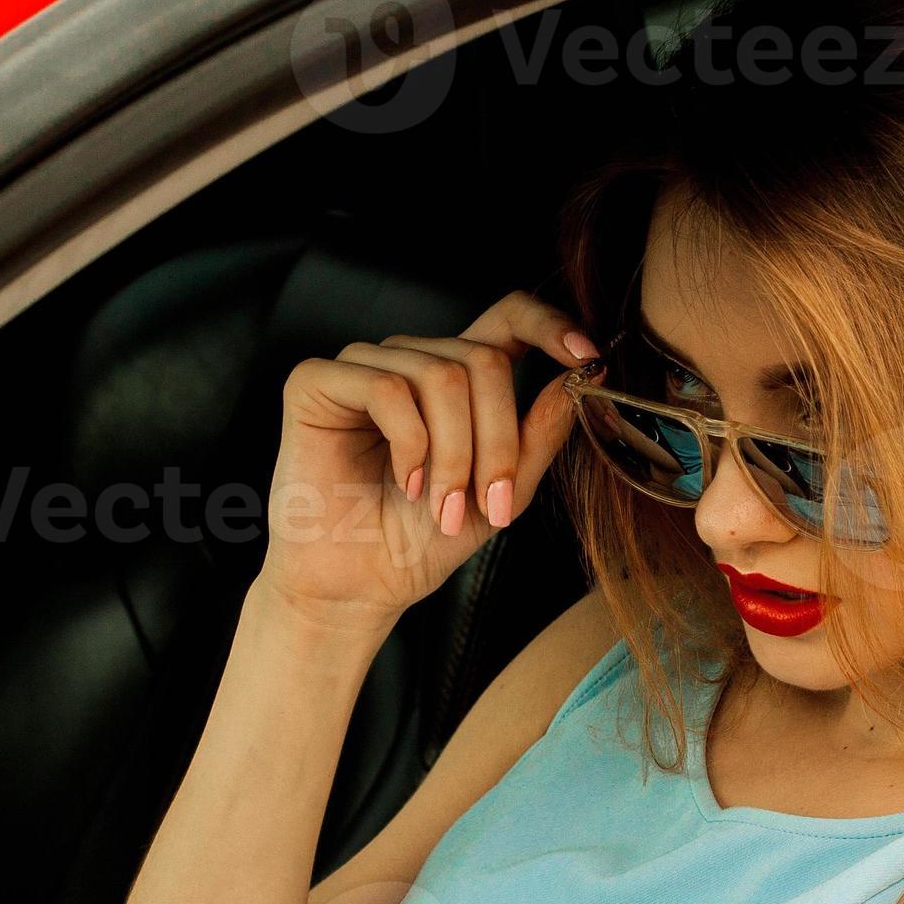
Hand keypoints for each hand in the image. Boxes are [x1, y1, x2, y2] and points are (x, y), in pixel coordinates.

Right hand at [261, 291, 596, 628]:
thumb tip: (578, 378)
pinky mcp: (316, 382)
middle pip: (482, 361)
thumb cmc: (422, 541)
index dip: (549, 324)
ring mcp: (362, 366)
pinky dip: (409, 442)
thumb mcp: (504, 492)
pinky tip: (405, 480)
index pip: (508, 317)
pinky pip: (387, 387)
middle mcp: (410, 360)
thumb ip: (538, 435)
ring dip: (454, 453)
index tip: (587, 355)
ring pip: (441, 377)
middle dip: (497, 441)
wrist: (361, 586)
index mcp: (457, 377)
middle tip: (490, 502)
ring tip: (440, 506)